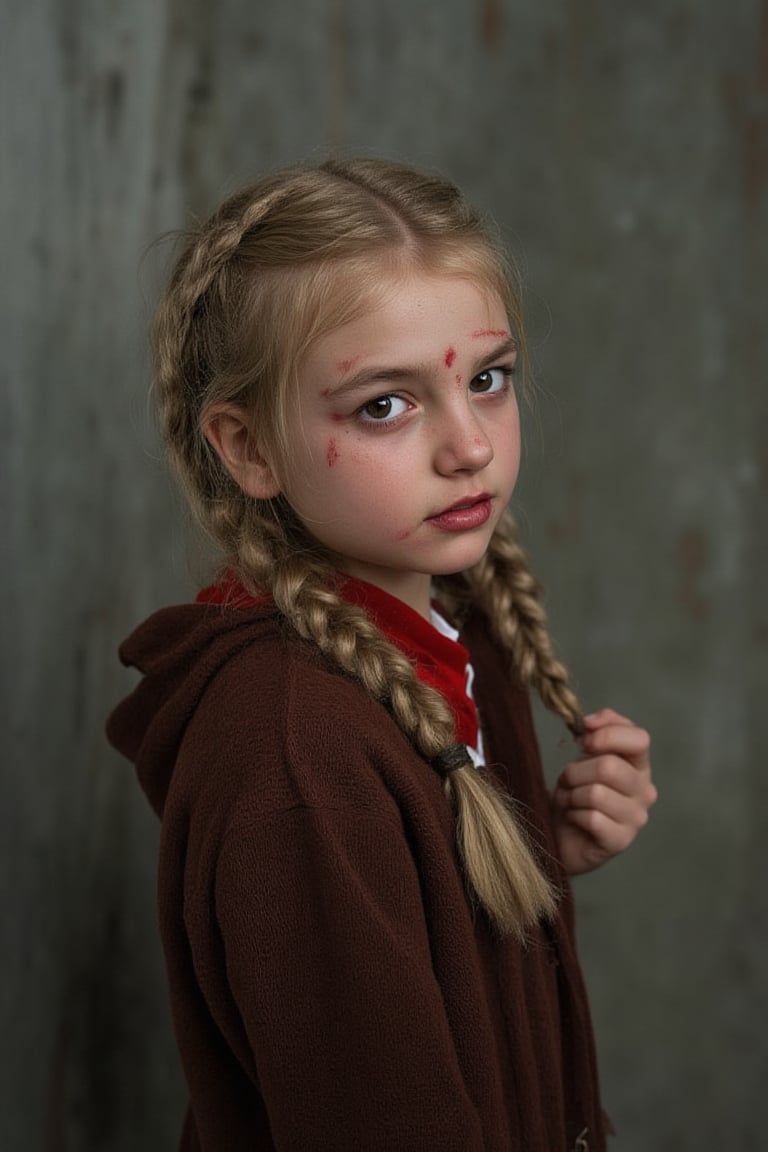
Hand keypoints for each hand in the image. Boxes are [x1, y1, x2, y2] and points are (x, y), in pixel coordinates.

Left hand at [551, 708, 655, 875]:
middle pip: (608, 766)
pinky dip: (574, 816)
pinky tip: (575, 820)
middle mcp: (645, 790)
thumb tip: (591, 721)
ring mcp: (636, 818)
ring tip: (570, 802)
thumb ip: (596, 732)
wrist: (562, 832)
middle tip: (567, 782)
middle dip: (575, 772)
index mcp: (639, 765)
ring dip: (571, 796)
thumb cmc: (575, 791)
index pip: (639, 738)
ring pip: (595, 793)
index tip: (582, 740)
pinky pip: (592, 818)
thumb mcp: (584, 755)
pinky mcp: (621, 841)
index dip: (606, 735)